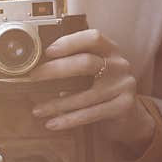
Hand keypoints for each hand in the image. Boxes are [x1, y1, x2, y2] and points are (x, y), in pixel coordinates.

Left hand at [28, 29, 154, 155]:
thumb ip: (73, 65)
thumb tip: (37, 67)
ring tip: (37, 110)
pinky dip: (68, 120)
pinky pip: (90, 114)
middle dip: (56, 69)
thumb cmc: (101, 90)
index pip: (93, 38)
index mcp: (110, 50)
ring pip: (84, 95)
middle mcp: (119, 64)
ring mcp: (123, 85)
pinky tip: (51, 124)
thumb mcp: (91, 73)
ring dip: (56, 104)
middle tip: (34, 77)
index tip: (47, 51)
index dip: (69, 42)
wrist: (128, 116)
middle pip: (86, 63)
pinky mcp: (123, 106)